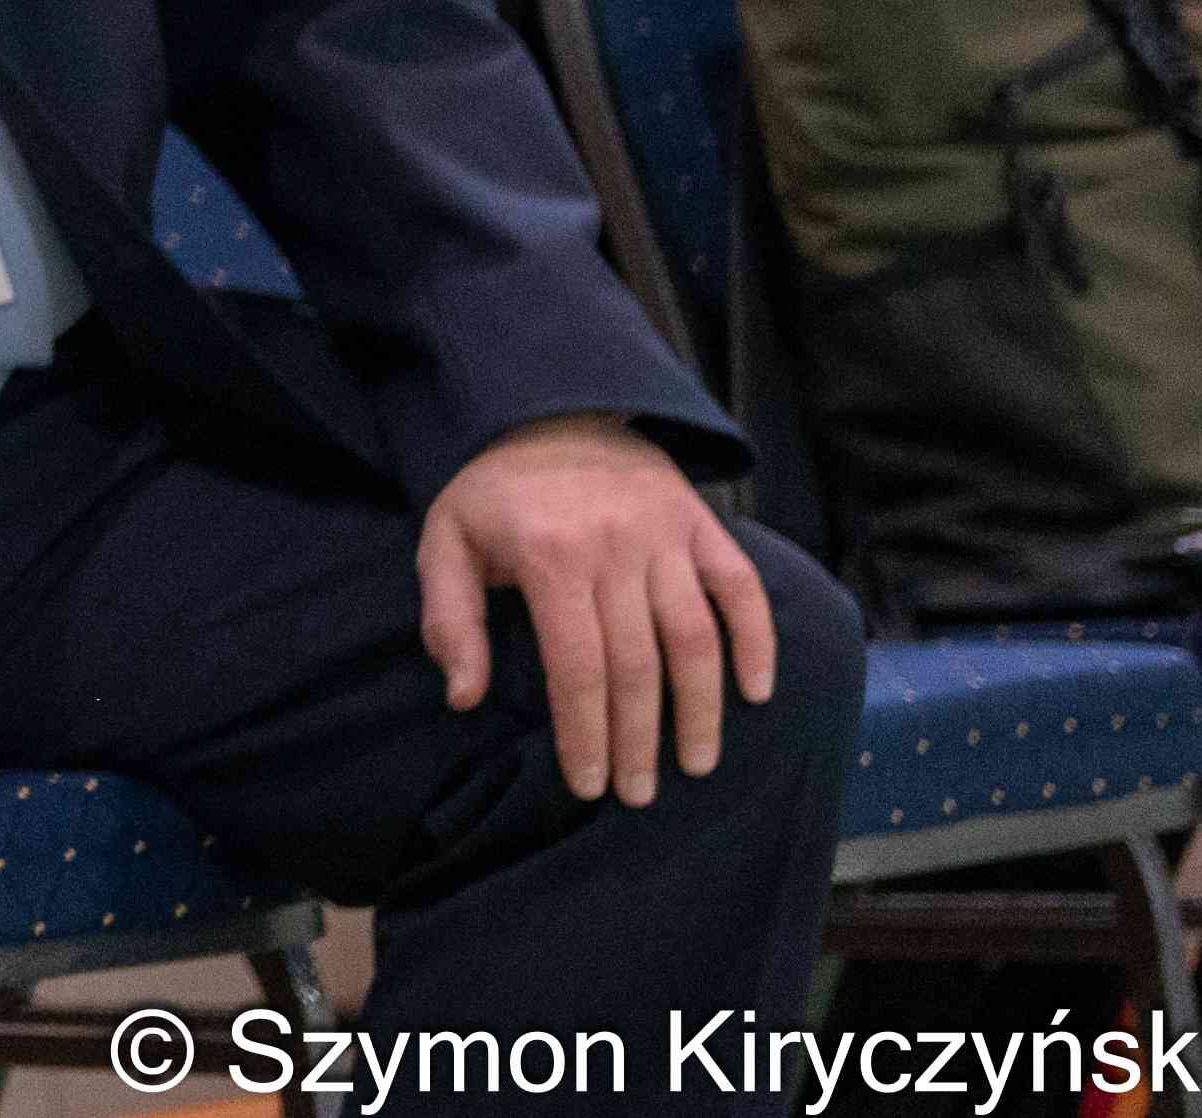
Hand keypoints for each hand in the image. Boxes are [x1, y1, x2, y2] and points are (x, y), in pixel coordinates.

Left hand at [419, 413, 781, 803]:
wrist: (548, 408)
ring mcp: (666, 532)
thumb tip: (462, 696)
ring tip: (697, 763)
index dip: (585, 734)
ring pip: (695, 638)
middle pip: (637, 665)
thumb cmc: (493, 492)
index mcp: (549, 556)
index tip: (589, 785)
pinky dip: (757, 640)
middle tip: (640, 793)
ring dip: (702, 709)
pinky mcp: (701, 521)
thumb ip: (451, 619)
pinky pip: (740, 588)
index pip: (576, 668)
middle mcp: (615, 546)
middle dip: (639, 740)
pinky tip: (756, 692)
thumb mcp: (445, 542)